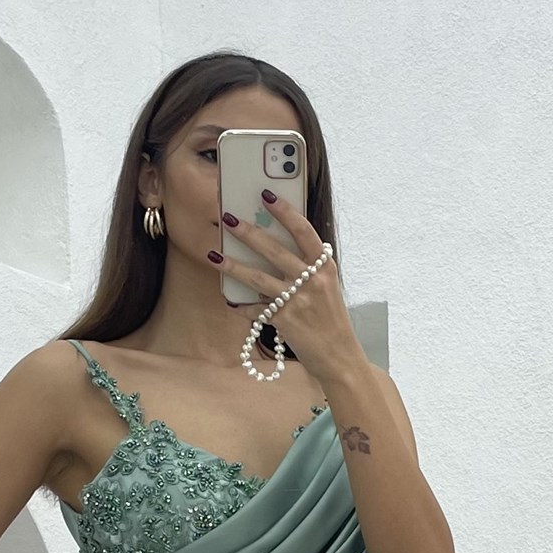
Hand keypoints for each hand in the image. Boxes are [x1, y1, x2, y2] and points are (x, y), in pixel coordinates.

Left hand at [217, 191, 360, 387]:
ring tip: (214, 255)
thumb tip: (276, 248)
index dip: (284, 211)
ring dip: (233, 266)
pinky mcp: (284, 321)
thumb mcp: (327, 288)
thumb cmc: (331, 320)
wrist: (339, 356)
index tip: (266, 195)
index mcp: (325, 267)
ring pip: (258, 277)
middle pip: (274, 249)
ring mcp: (297, 301)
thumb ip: (308, 268)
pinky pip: (255, 309)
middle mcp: (312, 281)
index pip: (303, 231)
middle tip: (228, 218)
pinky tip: (230, 301)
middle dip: (248, 232)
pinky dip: (241, 306)